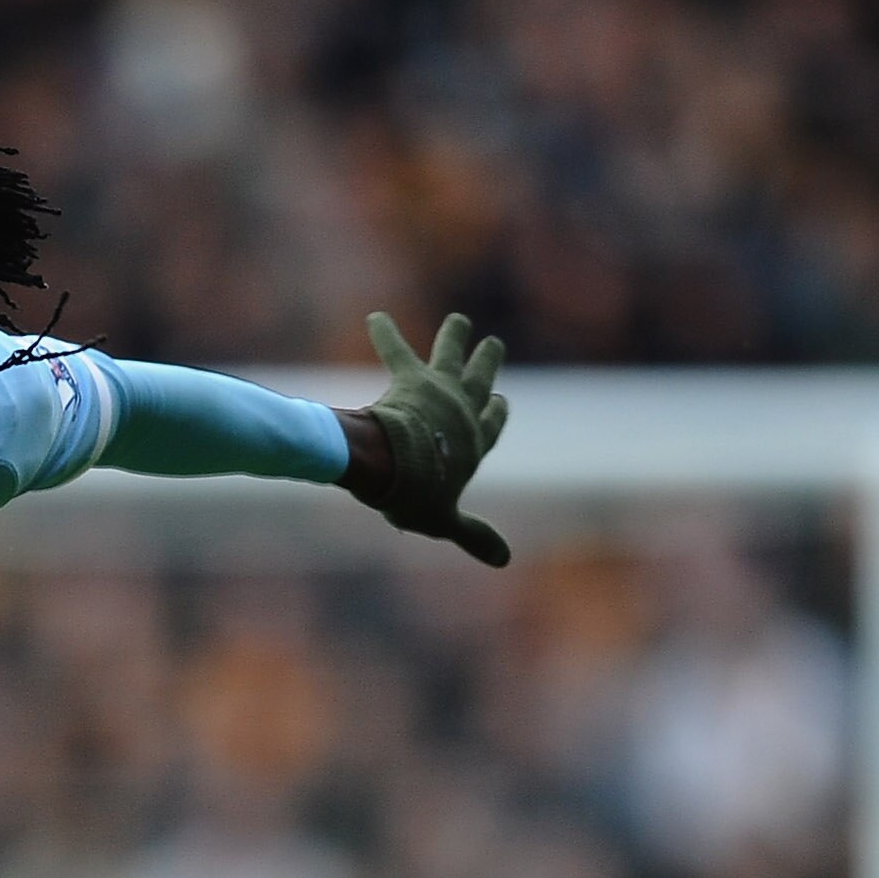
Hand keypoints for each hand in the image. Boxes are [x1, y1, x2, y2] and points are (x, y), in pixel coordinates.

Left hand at [351, 310, 510, 567]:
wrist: (395, 467)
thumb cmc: (419, 496)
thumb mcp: (445, 520)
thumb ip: (472, 535)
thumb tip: (505, 561)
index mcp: (474, 444)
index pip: (492, 425)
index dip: (495, 414)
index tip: (501, 402)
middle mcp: (462, 411)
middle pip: (480, 384)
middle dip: (487, 365)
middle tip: (492, 345)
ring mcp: (439, 392)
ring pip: (451, 357)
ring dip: (454, 337)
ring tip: (458, 320)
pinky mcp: (410, 380)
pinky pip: (396, 350)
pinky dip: (385, 333)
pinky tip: (373, 316)